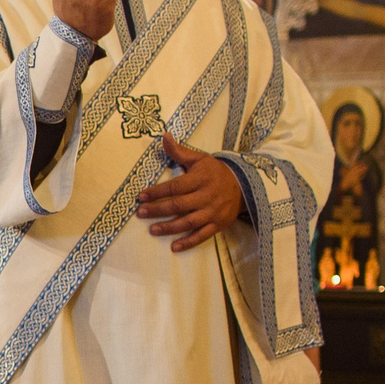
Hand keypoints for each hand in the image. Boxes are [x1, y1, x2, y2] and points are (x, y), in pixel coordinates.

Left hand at [136, 133, 242, 252]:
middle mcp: (207, 195)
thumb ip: (180, 152)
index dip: (157, 192)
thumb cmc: (215, 171)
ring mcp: (213, 211)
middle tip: (140, 213)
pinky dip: (188, 242)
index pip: (175, 186)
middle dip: (158, 209)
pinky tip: (174, 247)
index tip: (141, 196)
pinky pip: (202, 235)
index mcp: (200, 178)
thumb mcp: (199, 159)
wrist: (244, 185)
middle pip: (178, 205)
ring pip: (188, 222)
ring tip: (152, 230)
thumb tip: (164, 136)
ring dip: (169, 227)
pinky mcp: (219, 224)